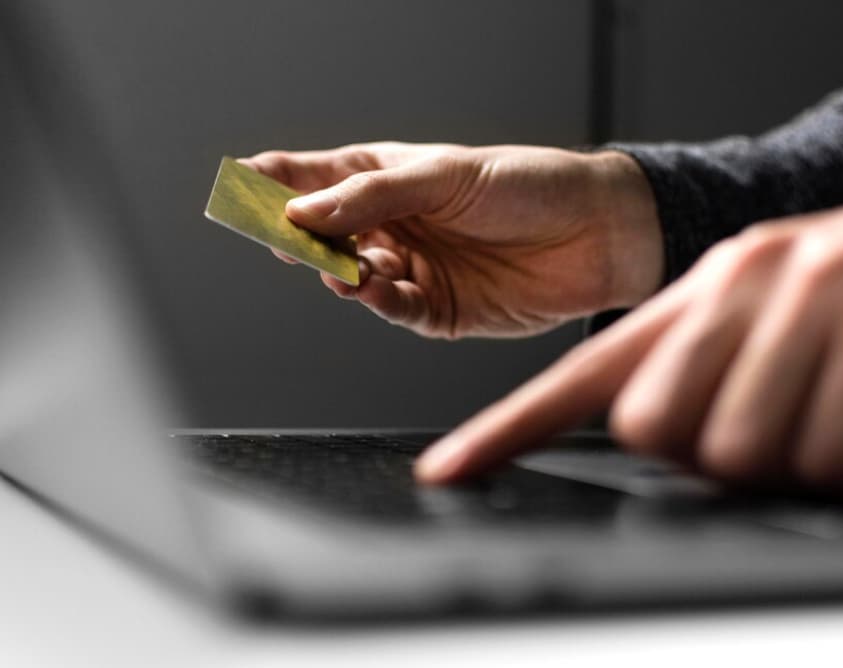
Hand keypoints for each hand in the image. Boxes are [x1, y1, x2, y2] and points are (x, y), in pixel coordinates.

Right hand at [239, 143, 661, 337]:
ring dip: (338, 272)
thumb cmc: (529, 185)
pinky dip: (377, 300)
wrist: (598, 233)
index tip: (237, 187)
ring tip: (338, 267)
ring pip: (351, 275)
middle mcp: (394, 225)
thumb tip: (302, 211)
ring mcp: (412, 268)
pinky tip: (372, 286)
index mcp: (389, 178)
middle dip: (300, 237)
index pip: (316, 178)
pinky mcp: (436, 309)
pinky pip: (392, 308)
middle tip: (280, 239)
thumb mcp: (447, 175)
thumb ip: (373, 195)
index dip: (275, 183)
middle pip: (324, 234)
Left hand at [414, 156, 842, 495]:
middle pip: (653, 427)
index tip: (450, 469)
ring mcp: (808, 303)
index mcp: (702, 290)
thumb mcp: (780, 320)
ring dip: (808, 469)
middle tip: (790, 446)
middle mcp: (740, 286)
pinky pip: (832, 450)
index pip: (582, 372)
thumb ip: (716, 376)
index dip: (508, 428)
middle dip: (713, 465)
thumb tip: (678, 452)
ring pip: (739, 450)